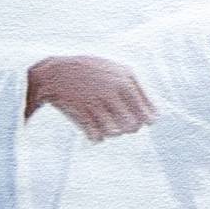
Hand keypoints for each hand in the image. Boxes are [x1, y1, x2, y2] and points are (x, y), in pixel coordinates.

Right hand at [23, 56, 154, 140]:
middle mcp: (113, 90)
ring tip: (105, 125)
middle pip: (133, 126)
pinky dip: (96, 137)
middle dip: (128, 129)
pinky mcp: (81, 112)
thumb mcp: (116, 71)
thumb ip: (136, 90)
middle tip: (120, 123)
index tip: (139, 121)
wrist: (54, 71)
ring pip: (116, 133)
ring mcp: (97, 101)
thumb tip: (156, 117)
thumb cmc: (90, 72)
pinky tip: (92, 129)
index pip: (147, 114)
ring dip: (111, 132)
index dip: (145, 122)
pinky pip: (97, 137)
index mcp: (126, 79)